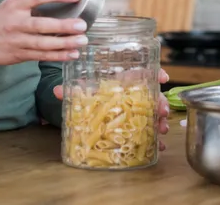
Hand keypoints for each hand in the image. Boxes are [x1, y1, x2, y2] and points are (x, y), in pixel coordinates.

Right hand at [0, 0, 87, 72]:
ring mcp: (19, 40)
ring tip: (82, 40)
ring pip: (43, 44)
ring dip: (64, 43)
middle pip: (41, 25)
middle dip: (63, 26)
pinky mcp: (21, 54)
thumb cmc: (0, 17)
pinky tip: (73, 54)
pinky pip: (42, 56)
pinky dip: (58, 56)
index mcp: (16, 5)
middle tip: (82, 24)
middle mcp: (17, 22)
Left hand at [52, 69, 171, 149]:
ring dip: (161, 121)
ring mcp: (139, 111)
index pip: (144, 73)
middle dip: (161, 102)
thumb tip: (57, 90)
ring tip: (161, 129)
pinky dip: (156, 139)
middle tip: (162, 111)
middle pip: (154, 95)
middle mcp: (135, 95)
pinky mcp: (137, 127)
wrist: (88, 111)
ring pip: (156, 113)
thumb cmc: (92, 97)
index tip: (163, 77)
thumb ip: (72, 91)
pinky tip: (159, 146)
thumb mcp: (83, 93)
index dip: (155, 73)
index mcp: (125, 82)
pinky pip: (150, 131)